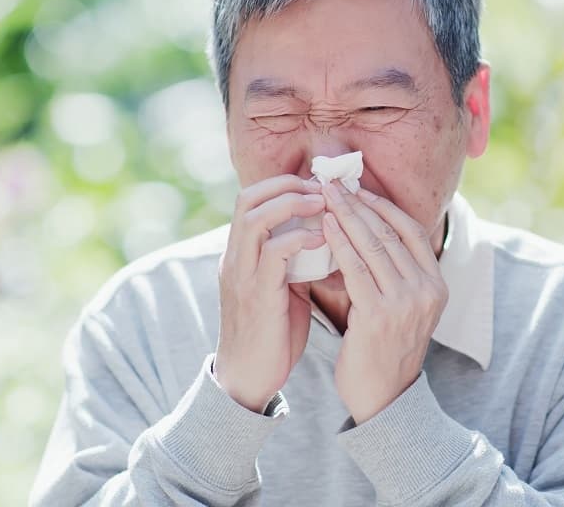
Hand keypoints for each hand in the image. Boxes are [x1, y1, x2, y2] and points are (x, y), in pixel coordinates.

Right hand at [213, 174, 325, 412]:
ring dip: (292, 204)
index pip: (251, 198)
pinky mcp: (256, 295)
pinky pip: (273, 253)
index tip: (319, 186)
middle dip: (287, 184)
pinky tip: (323, 239)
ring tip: (324, 204)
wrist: (249, 378)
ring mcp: (242, 275)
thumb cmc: (272, 333)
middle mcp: (235, 258)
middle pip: (248, 198)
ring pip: (255, 218)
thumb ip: (295, 261)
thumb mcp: (283, 287)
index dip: (284, 184)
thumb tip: (328, 237)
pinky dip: (298, 239)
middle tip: (323, 189)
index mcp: (240, 253)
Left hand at [321, 181, 448, 423]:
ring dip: (346, 217)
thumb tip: (367, 229)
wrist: (383, 399)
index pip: (411, 231)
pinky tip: (324, 228)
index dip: (383, 206)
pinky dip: (339, 244)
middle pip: (389, 234)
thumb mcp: (403, 308)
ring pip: (373, 246)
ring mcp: (406, 303)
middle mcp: (427, 290)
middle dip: (358, 205)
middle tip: (333, 183)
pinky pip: (356, 269)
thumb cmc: (384, 349)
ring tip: (324, 197)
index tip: (357, 189)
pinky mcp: (380, 315)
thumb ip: (394, 273)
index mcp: (437, 285)